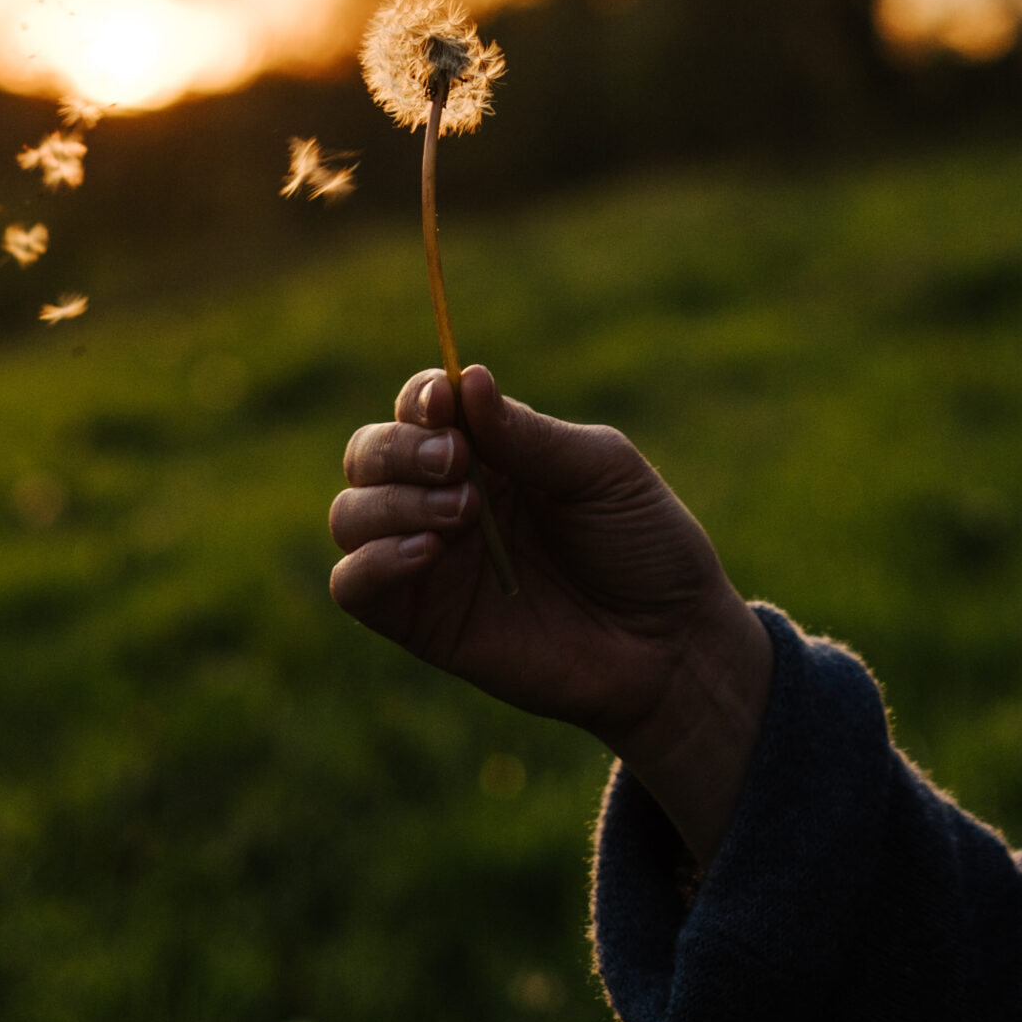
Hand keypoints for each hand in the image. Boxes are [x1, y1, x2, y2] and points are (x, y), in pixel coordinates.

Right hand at [329, 365, 772, 864]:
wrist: (670, 643)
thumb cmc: (645, 544)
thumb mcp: (601, 471)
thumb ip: (530, 435)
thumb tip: (466, 378)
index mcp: (490, 451)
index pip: (421, 406)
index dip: (420, 397)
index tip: (444, 402)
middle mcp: (447, 498)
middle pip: (368, 452)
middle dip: (399, 447)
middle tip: (457, 462)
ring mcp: (430, 561)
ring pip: (350, 514)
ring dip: (390, 501)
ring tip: (462, 513)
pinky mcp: (422, 622)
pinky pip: (353, 586)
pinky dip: (372, 560)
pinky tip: (428, 550)